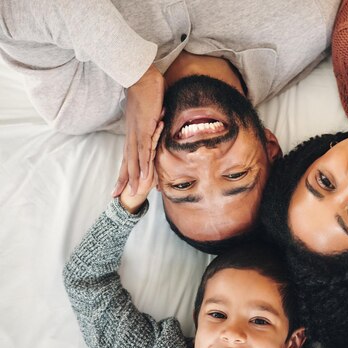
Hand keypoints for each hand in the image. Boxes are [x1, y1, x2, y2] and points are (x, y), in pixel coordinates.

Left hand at [112, 64, 164, 197]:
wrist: (140, 76)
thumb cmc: (145, 90)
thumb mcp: (147, 111)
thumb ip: (151, 121)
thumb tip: (155, 123)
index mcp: (132, 132)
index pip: (126, 155)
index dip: (123, 171)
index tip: (118, 184)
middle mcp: (132, 135)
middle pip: (126, 162)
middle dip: (122, 180)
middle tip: (117, 196)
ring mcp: (137, 133)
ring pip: (133, 160)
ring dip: (134, 178)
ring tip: (133, 193)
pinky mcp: (145, 129)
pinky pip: (144, 150)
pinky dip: (143, 164)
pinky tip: (144, 175)